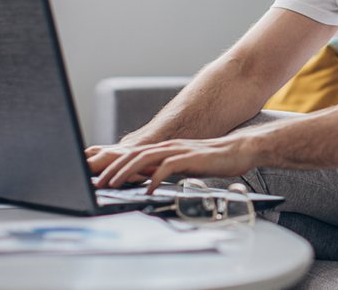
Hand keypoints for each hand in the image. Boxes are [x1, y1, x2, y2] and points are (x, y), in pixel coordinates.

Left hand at [96, 135, 259, 193]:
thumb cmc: (213, 160)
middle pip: (133, 155)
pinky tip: (147, 190)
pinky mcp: (190, 158)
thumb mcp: (183, 166)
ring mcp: (178, 150)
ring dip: (126, 172)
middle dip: (112, 169)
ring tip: (113, 185)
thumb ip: (165, 170)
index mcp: (165, 148)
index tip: (100, 178)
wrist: (239, 151)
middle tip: (98, 184)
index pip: (133, 155)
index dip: (114, 166)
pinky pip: (167, 167)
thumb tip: (147, 181)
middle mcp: (168, 146)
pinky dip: (154, 178)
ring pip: (144, 159)